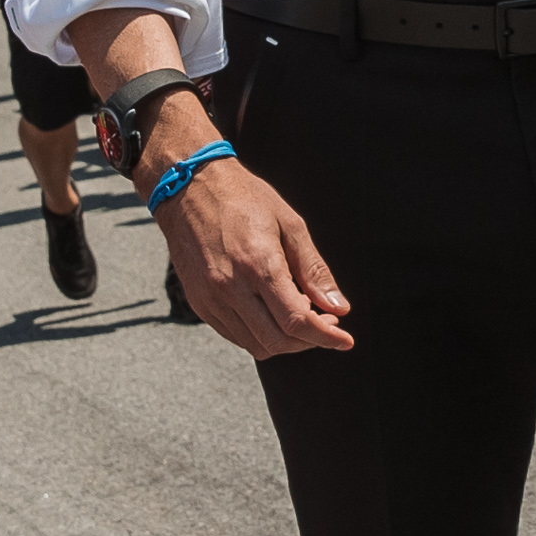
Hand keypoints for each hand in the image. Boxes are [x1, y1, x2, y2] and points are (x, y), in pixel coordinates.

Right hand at [158, 141, 351, 356]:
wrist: (190, 189)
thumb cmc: (245, 200)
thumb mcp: (290, 225)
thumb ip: (314, 271)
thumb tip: (339, 308)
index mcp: (258, 264)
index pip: (297, 321)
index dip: (326, 336)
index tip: (345, 339)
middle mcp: (231, 287)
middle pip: (278, 341)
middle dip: (309, 341)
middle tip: (324, 321)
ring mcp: (211, 298)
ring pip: (256, 345)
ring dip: (285, 341)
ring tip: (296, 313)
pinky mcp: (199, 303)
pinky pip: (235, 336)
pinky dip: (260, 335)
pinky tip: (271, 312)